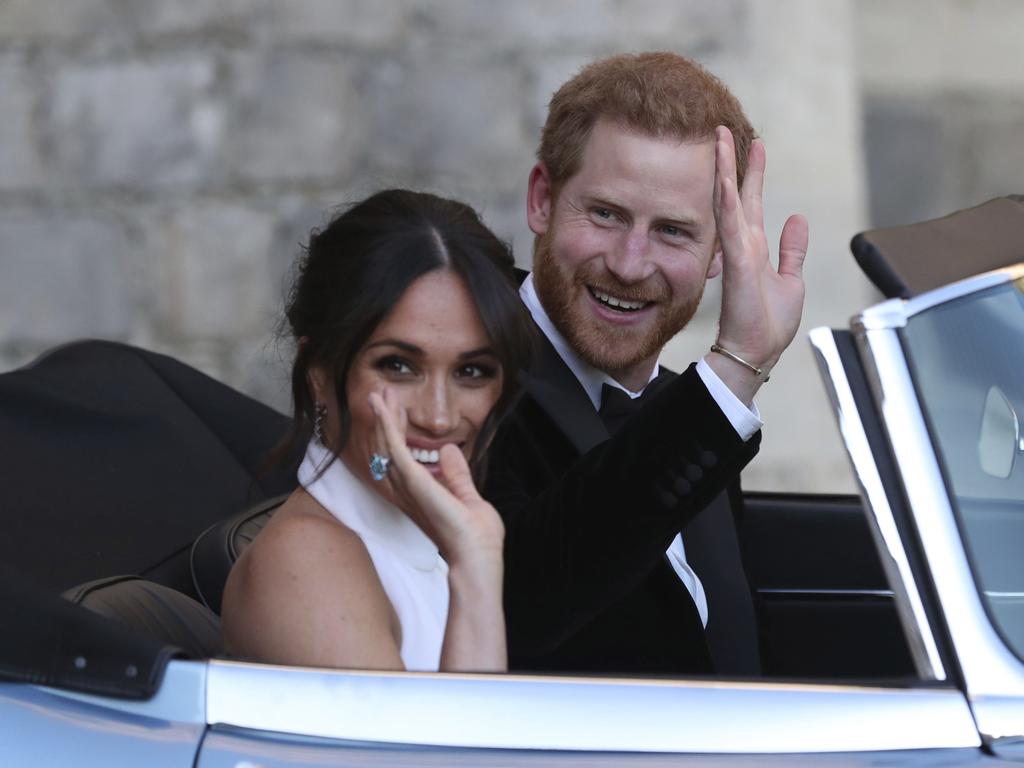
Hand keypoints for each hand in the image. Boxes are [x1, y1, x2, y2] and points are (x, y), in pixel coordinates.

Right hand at [369, 390, 503, 562]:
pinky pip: (393, 447)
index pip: (401, 456)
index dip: (398, 430)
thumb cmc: (474, 537)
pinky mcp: (412, 481)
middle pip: (387, 448)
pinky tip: (383, 406)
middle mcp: (406, 490)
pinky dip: (387, 424)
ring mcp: (407, 486)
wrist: (477, 556)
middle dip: (385, 419)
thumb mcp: (466, 496)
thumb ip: (456, 474)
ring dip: (383, 417)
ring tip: (379, 393)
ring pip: (386, 444)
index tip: (398, 408)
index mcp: (418, 494)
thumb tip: (449, 450)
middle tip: (382, 393)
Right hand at [710, 126, 808, 402]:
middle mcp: (743, 245)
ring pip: (728, 202)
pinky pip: (730, 225)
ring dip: (725, 170)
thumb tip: (798, 219)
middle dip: (733, 161)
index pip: (751, 202)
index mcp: (755, 248)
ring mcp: (737, 252)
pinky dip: (727, 200)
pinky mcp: (737, 263)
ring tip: (721, 140)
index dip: (753, 173)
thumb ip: (792, 250)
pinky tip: (724, 178)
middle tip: (726, 130)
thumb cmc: (769, 324)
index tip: (753, 145)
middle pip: (737, 194)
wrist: (755, 352)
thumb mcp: (791, 280)